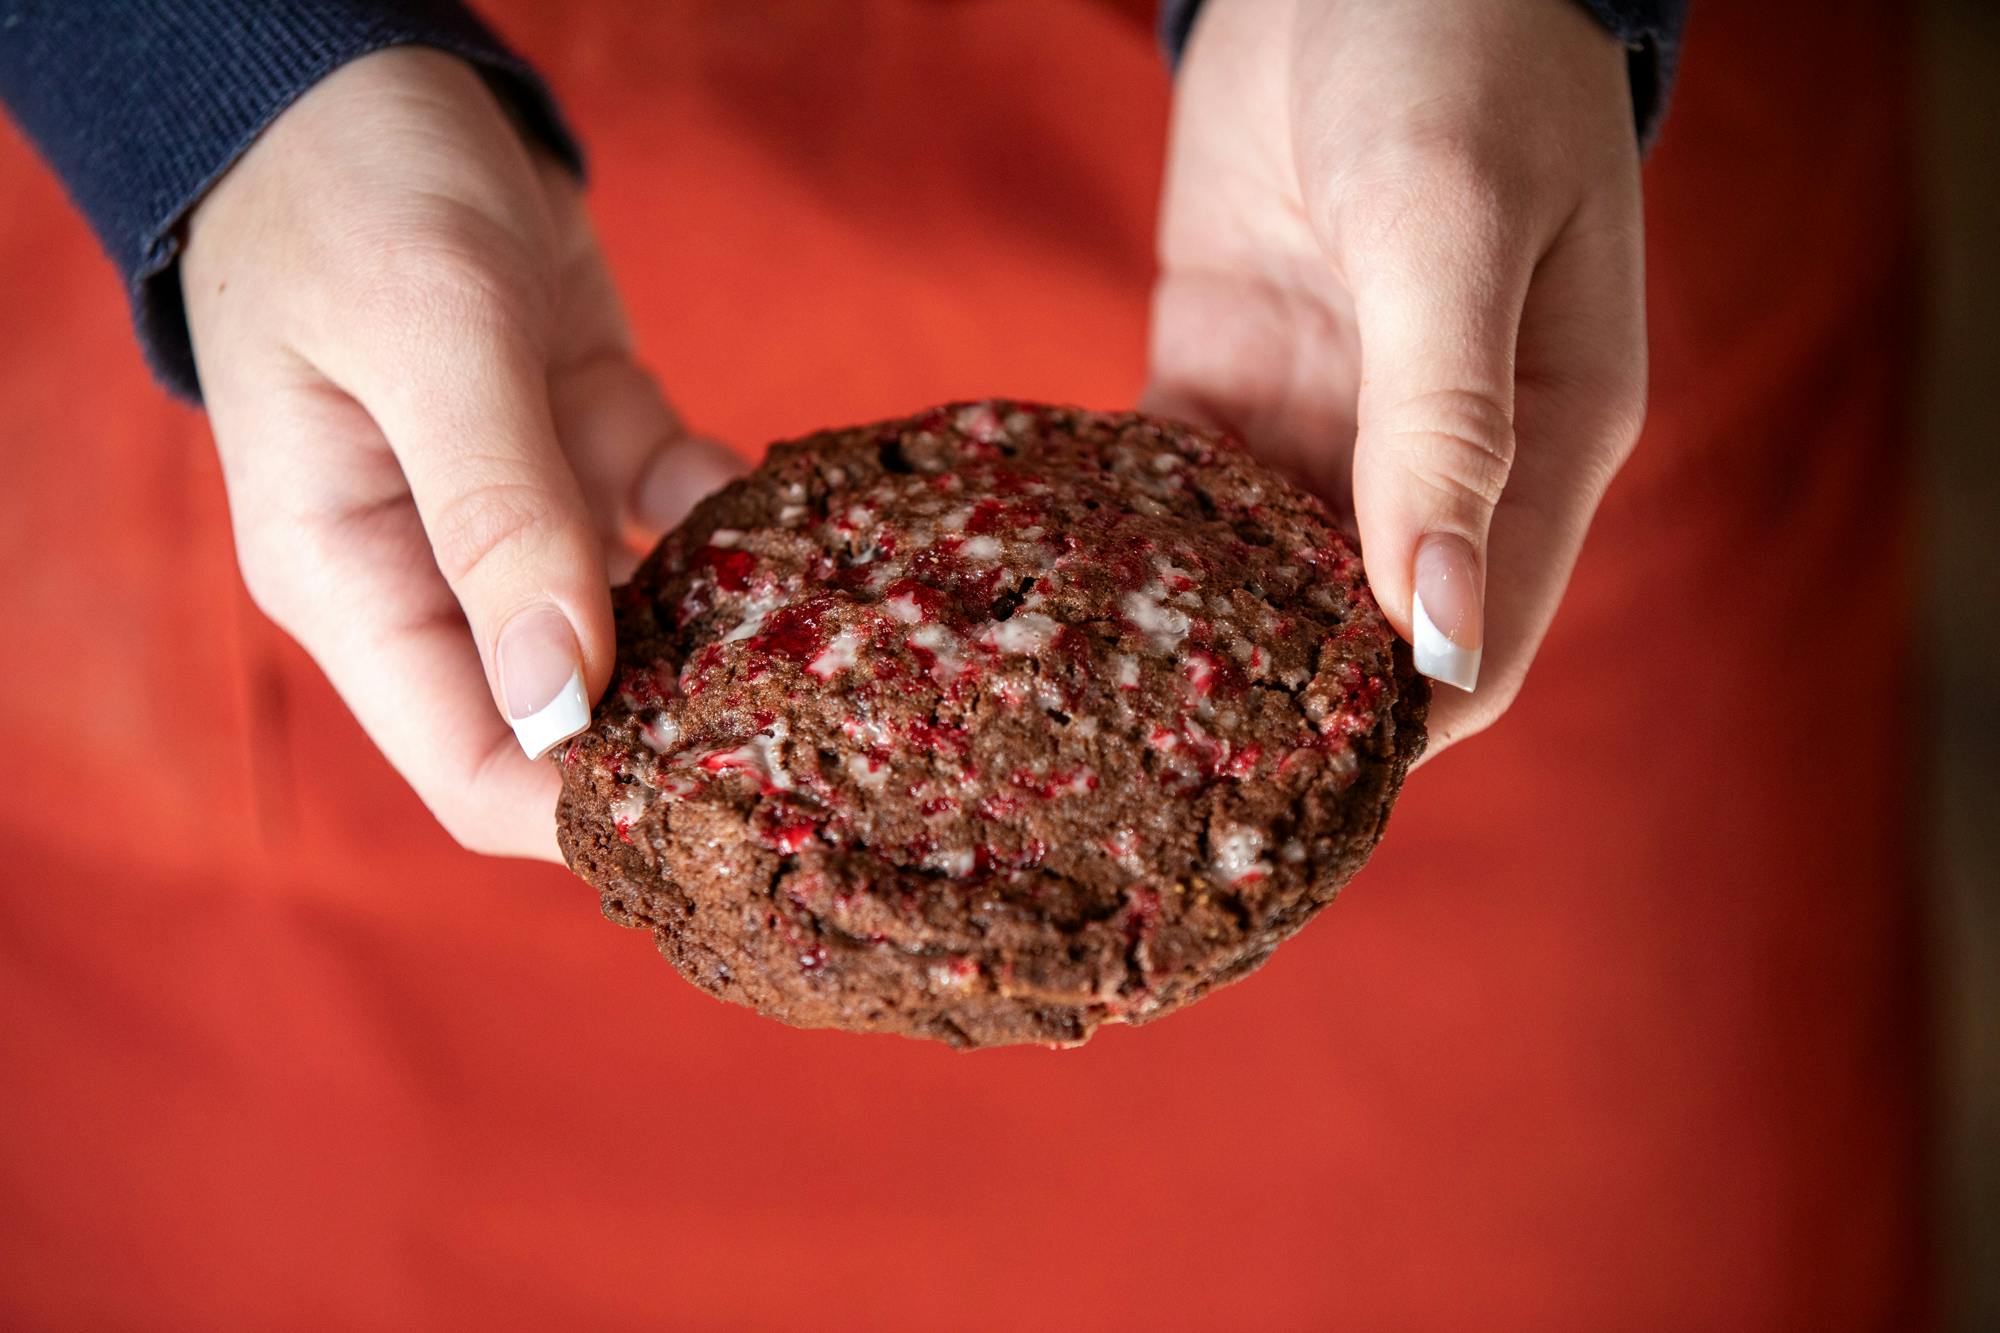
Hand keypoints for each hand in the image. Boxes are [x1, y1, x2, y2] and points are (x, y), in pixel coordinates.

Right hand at [183, 47, 741, 857]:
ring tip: (832, 627)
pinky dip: (738, 517)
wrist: (362, 79)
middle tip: (817, 724)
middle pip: (571, 716)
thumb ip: (497, 513)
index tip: (716, 809)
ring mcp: (517, 518)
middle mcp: (437, 573)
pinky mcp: (586, 450)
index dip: (586, 810)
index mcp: (354, 580)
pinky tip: (796, 505)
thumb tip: (563, 691)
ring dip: (730, 625)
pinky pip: (678, 516)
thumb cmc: (351, 191)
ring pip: (641, 623)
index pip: (470, 765)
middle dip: (685, 725)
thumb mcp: (427, 339)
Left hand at [1145, 0, 1646, 754]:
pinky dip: (1125, 548)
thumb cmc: (1452, 55)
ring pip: (1254, 585)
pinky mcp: (1225, 376)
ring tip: (1086, 722)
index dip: (1393, 736)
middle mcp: (1431, 457)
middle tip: (1156, 794)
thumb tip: (1434, 632)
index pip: (1477, 648)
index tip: (1289, 806)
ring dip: (1185, 645)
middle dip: (1271, 717)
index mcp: (1544, 442)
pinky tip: (1056, 598)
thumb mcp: (1450, 226)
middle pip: (1355, 643)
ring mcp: (1323, 422)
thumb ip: (1446, 422)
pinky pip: (1173, 497)